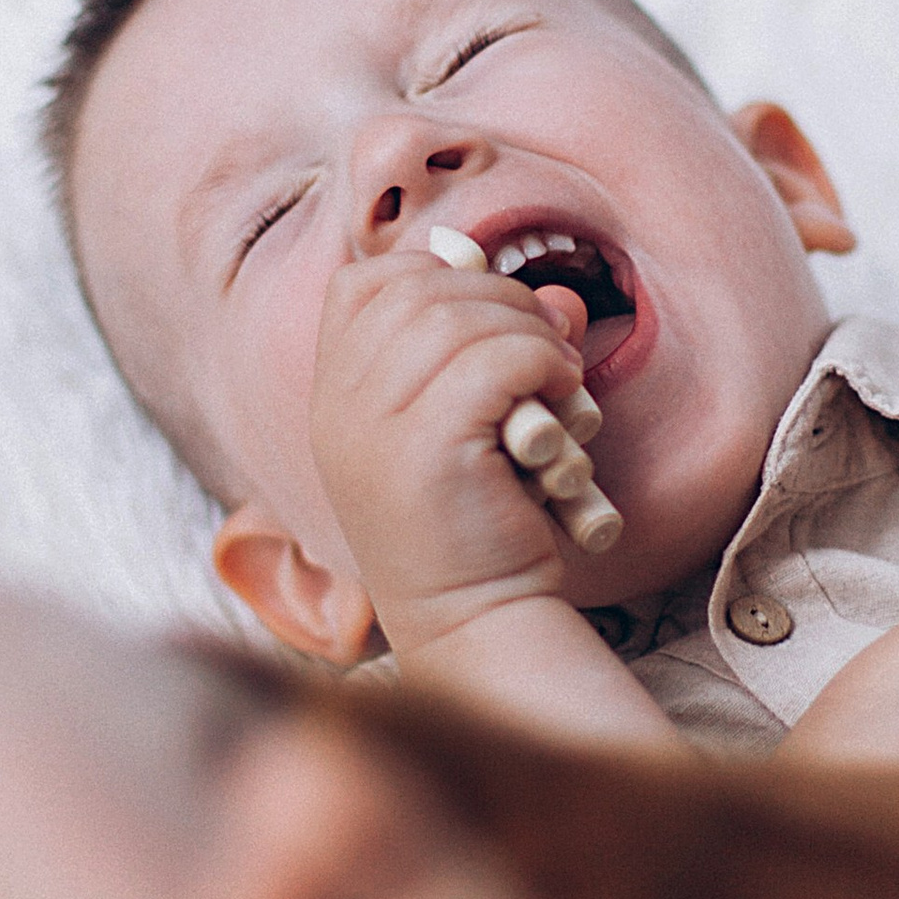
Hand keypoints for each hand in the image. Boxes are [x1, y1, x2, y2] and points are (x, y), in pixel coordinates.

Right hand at [308, 246, 599, 654]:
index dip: (436, 276)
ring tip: (560, 378)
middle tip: (547, 348)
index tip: (492, 320)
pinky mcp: (424, 450)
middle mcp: (340, 407)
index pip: (363, 283)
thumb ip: (501, 347)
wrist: (476, 621)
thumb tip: (560, 296)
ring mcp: (373, 427)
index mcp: (336, 398)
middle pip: (419, 289)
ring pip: (461, 317)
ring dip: (530, 332)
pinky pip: (496, 360)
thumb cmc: (481, 522)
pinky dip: (544, 363)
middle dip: (500, 299)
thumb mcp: (479, 422)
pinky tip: (562, 399)